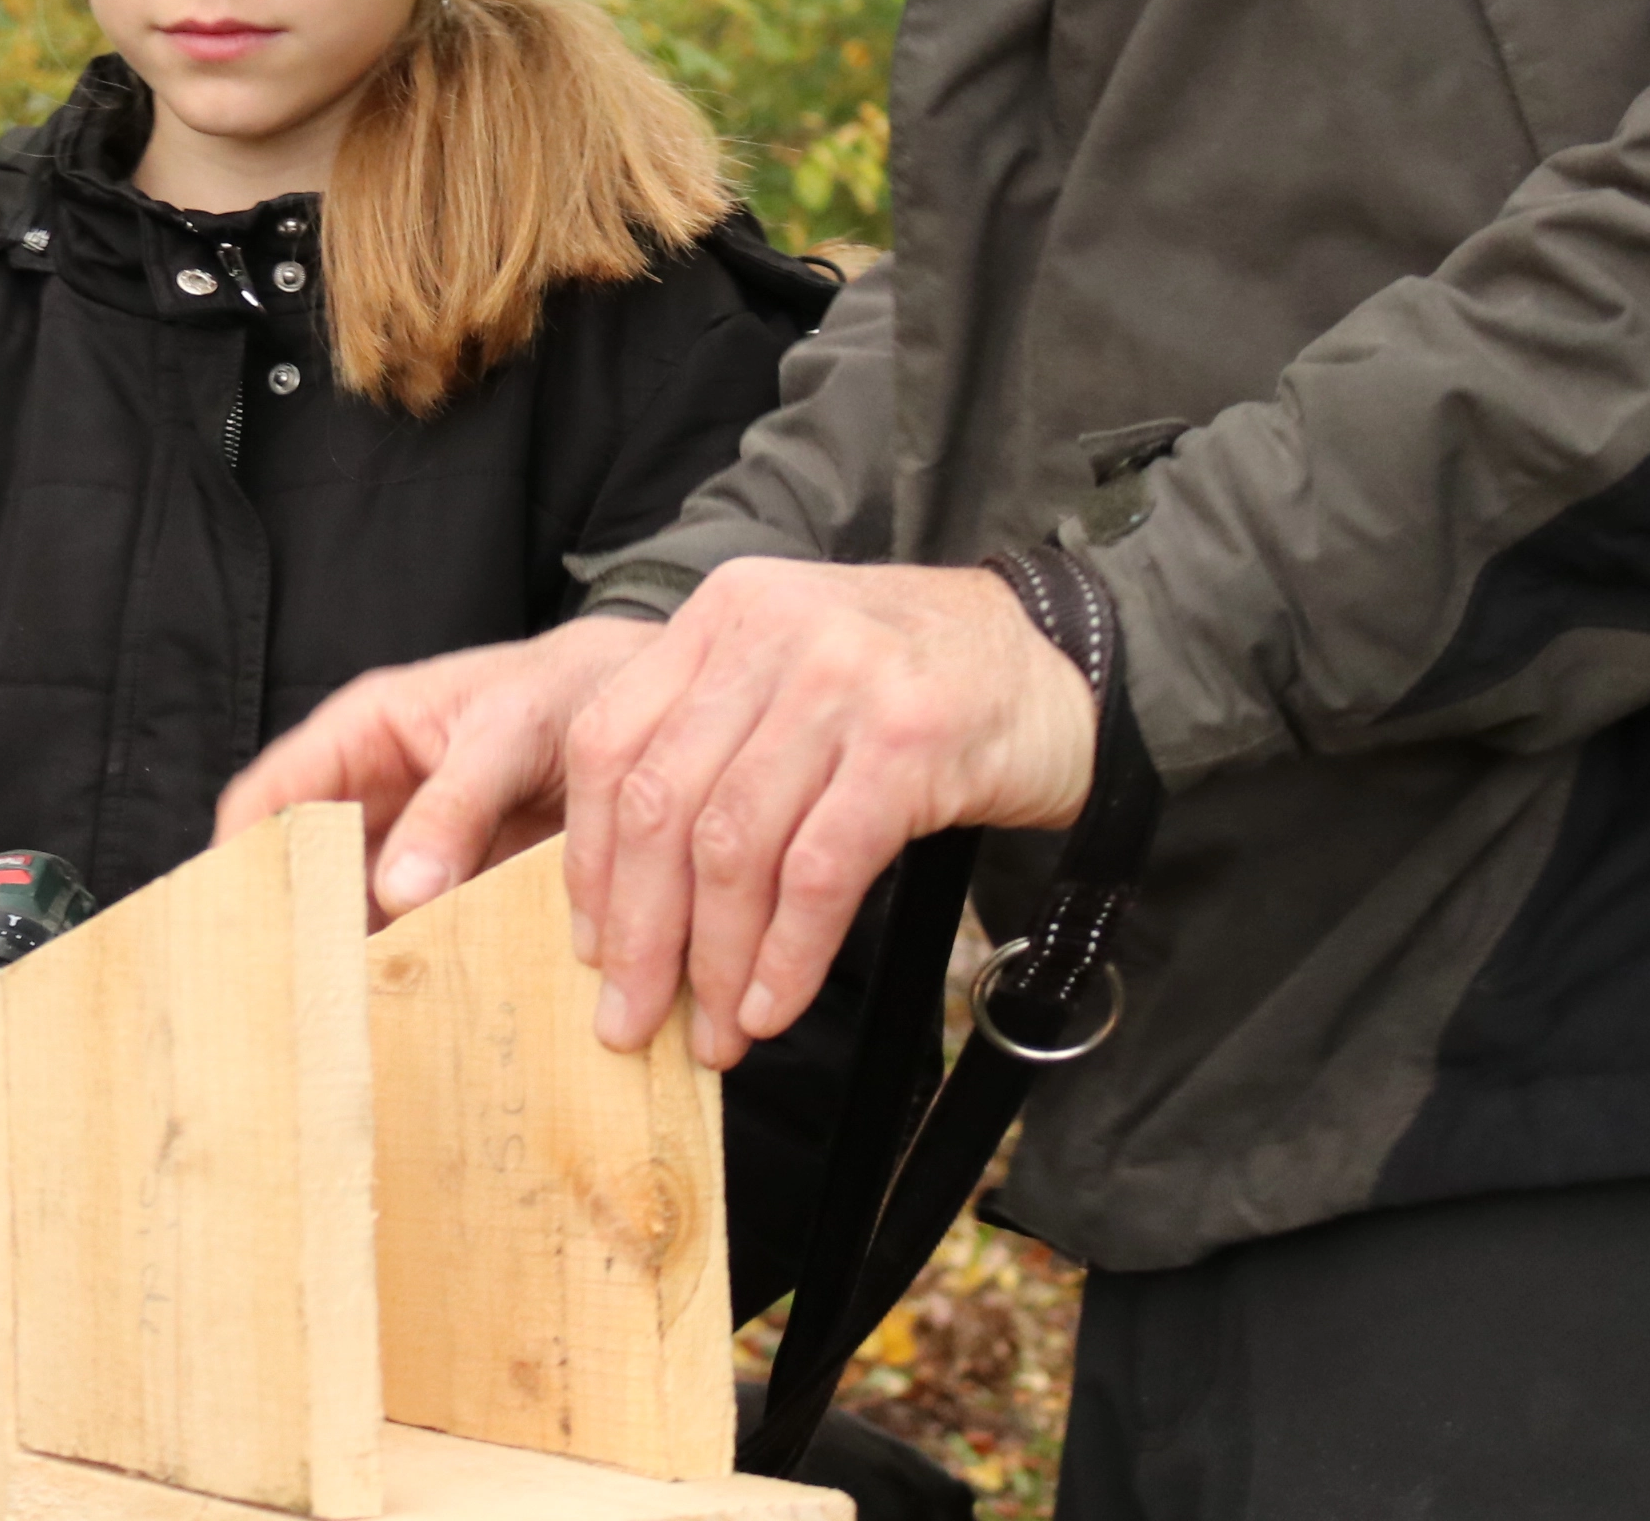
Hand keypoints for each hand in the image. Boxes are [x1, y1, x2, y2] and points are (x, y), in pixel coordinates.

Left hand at [222, 560, 1095, 1068]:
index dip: (588, 860)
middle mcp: (770, 634)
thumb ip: (710, 745)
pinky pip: (820, 871)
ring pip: (734, 846)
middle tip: (628, 1020)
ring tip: (712, 1032)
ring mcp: (842, 680)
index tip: (590, 949)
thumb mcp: (789, 677)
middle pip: (661, 804)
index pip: (607, 742)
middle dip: (638, 932)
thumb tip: (624, 901)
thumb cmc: (909, 689)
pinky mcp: (912, 740)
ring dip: (714, 959)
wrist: (1061, 662)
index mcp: (719, 617)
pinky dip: (788, 953)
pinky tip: (773, 1005)